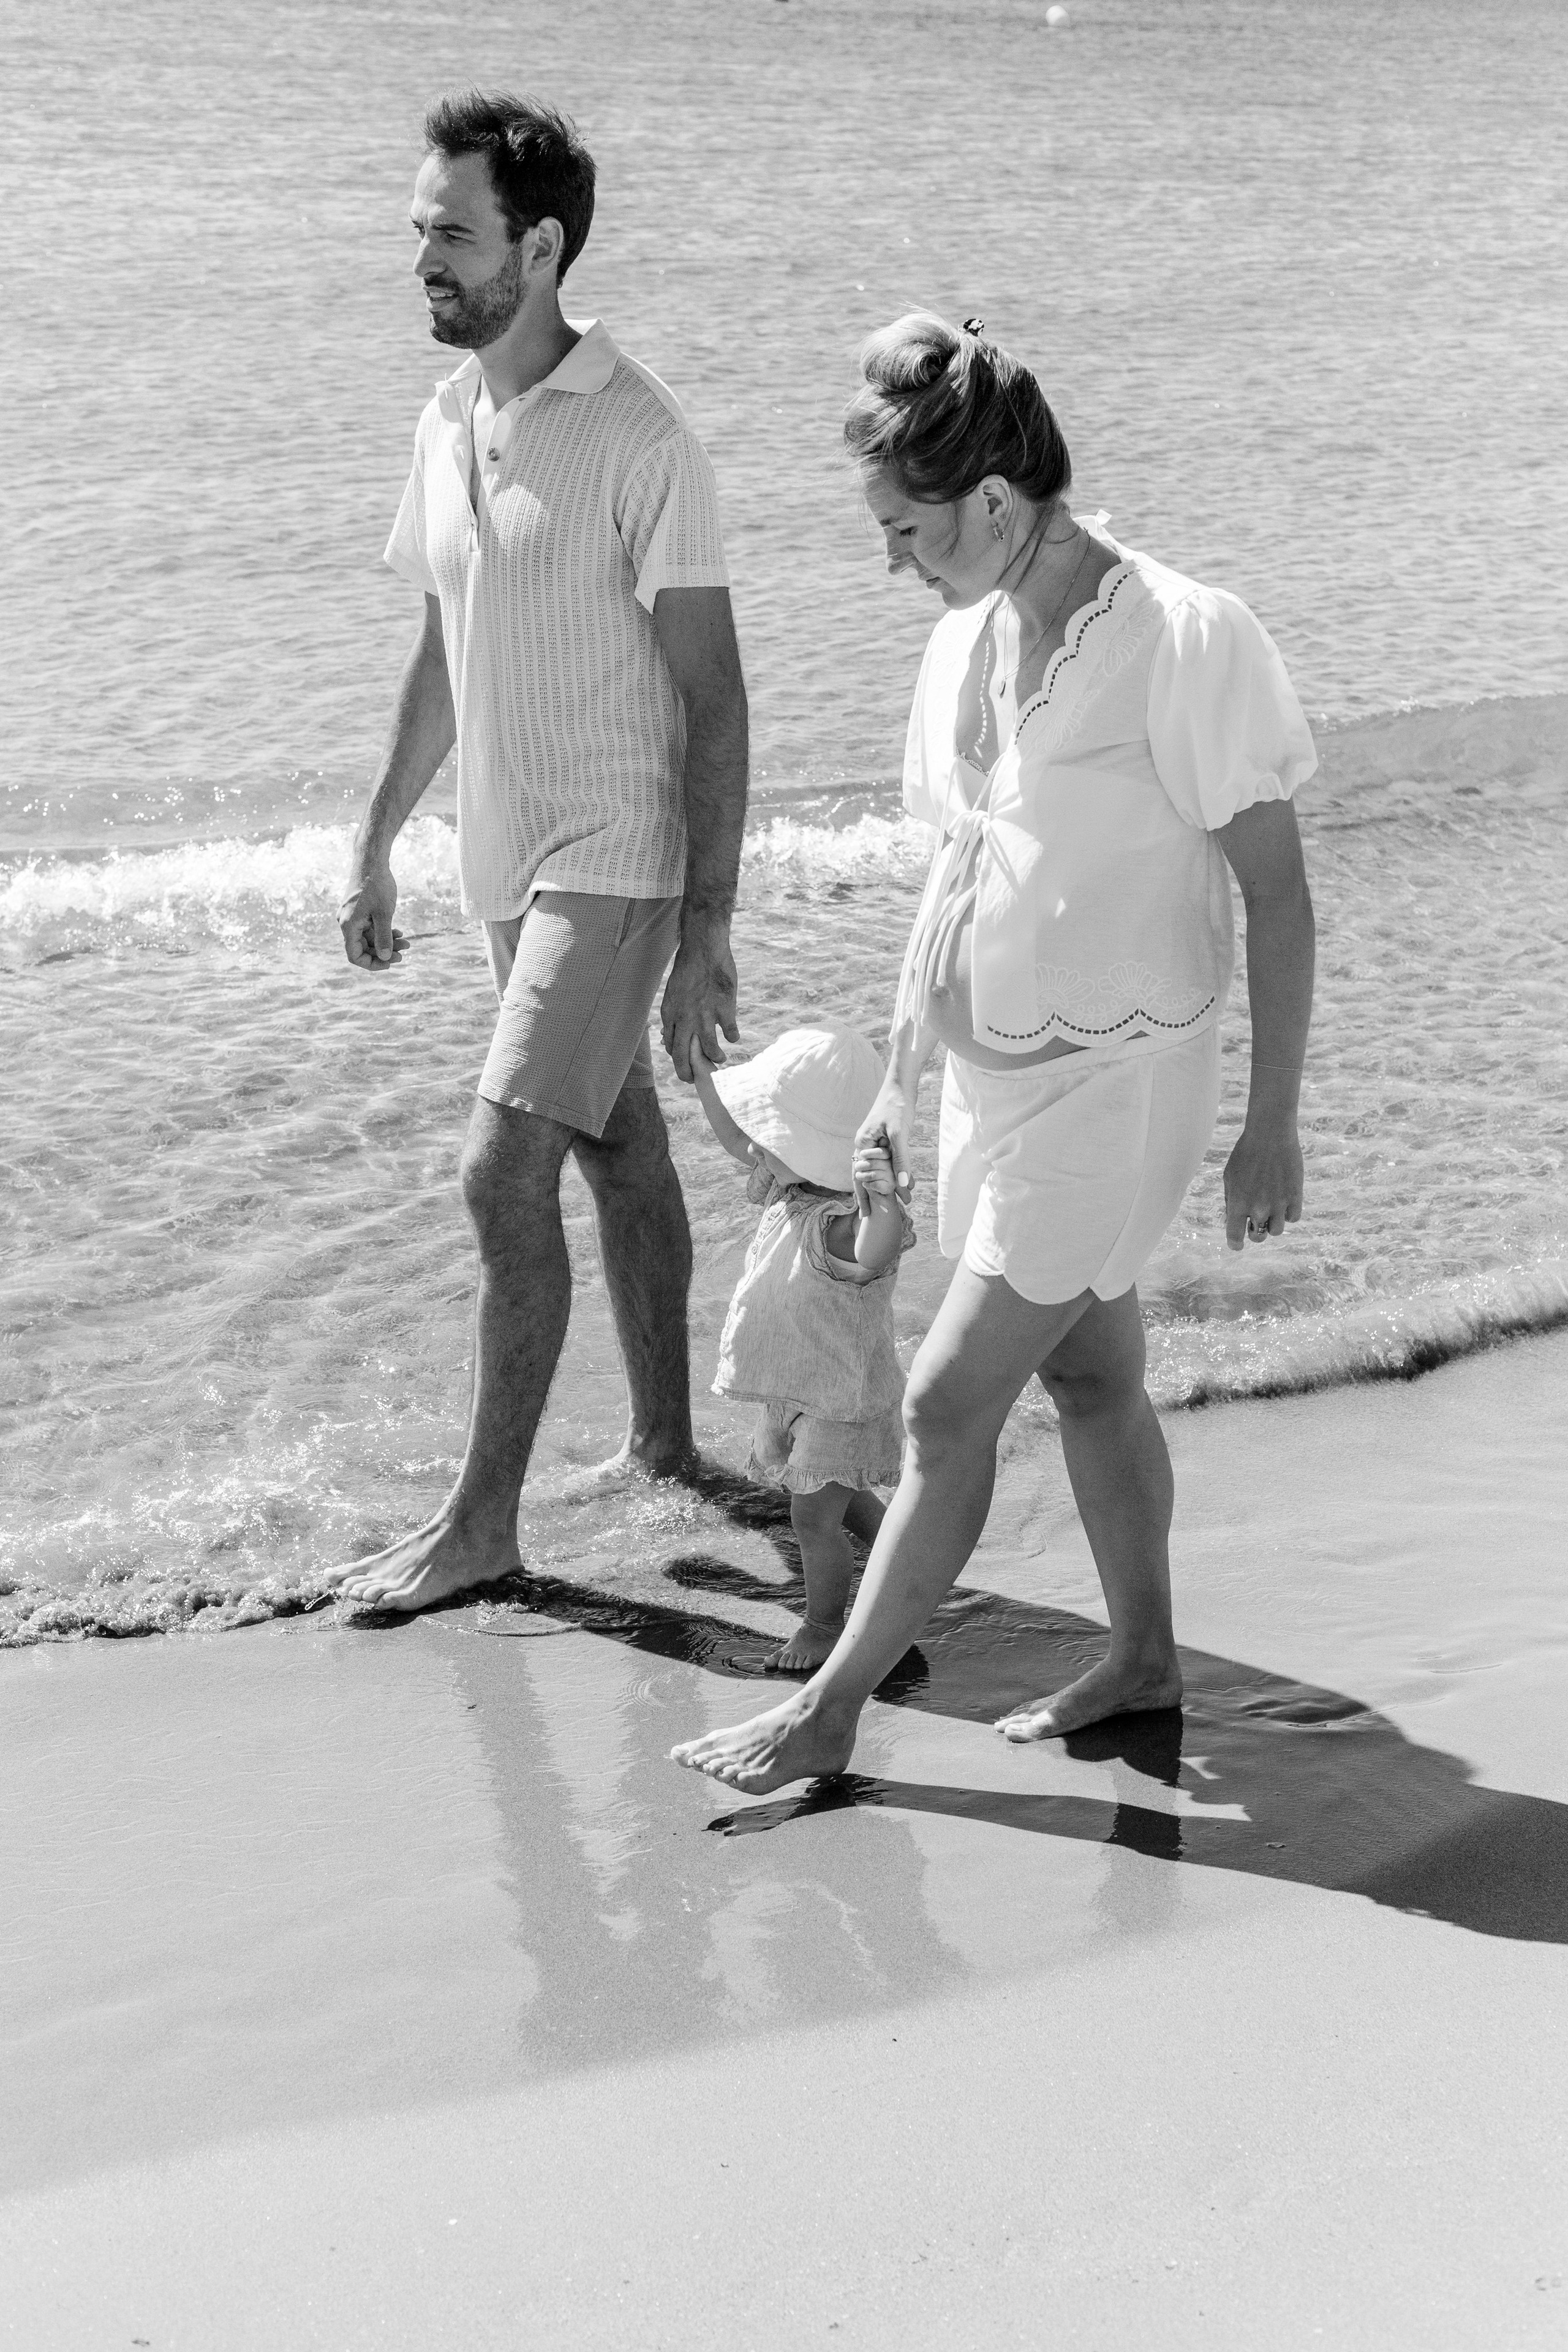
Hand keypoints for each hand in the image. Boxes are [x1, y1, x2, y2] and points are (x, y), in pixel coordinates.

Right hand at [339, 868, 405, 969]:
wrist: (371, 860)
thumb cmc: (377, 885)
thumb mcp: (384, 914)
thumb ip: (383, 937)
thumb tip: (384, 957)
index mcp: (348, 925)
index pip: (355, 955)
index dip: (372, 963)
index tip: (390, 963)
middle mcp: (347, 922)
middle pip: (363, 947)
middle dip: (383, 952)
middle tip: (404, 953)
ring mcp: (352, 916)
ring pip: (369, 937)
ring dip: (387, 941)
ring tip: (406, 942)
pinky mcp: (359, 910)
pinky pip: (370, 927)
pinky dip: (383, 931)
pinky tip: (398, 932)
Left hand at [660, 914, 738, 1082]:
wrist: (704, 949)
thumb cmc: (688, 968)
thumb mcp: (673, 992)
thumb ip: (673, 1015)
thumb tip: (670, 1036)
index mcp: (670, 1014)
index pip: (671, 1045)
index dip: (677, 1058)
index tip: (684, 1064)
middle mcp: (685, 1019)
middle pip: (684, 1056)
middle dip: (688, 1073)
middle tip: (694, 1081)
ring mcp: (705, 1016)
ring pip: (710, 1050)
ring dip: (715, 1058)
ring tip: (720, 1059)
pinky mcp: (725, 1010)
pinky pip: (730, 1033)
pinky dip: (732, 1037)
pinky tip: (734, 1037)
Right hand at [854, 1083, 913, 1211]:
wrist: (900, 1085)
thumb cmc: (897, 1106)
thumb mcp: (900, 1133)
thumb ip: (901, 1159)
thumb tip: (902, 1185)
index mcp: (862, 1144)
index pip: (860, 1177)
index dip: (864, 1197)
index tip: (867, 1215)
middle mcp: (864, 1145)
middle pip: (866, 1176)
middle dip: (875, 1195)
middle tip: (878, 1215)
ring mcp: (873, 1142)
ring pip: (877, 1170)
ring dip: (886, 1185)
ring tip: (898, 1202)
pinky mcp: (883, 1139)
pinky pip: (885, 1162)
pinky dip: (892, 1173)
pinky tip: (900, 1183)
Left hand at [1223, 1120, 1303, 1251]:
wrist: (1270, 1135)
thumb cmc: (1245, 1154)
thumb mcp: (1229, 1177)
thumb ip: (1230, 1200)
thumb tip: (1232, 1218)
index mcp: (1237, 1204)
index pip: (1235, 1237)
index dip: (1235, 1244)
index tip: (1238, 1244)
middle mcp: (1258, 1208)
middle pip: (1258, 1237)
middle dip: (1256, 1233)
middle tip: (1256, 1223)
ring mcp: (1278, 1204)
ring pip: (1277, 1230)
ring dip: (1273, 1223)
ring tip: (1271, 1209)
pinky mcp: (1296, 1197)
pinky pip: (1293, 1218)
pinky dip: (1288, 1213)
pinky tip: (1284, 1201)